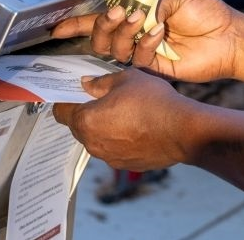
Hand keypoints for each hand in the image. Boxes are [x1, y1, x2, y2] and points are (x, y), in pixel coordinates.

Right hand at [51, 0, 238, 82]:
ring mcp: (143, 51)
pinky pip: (136, 59)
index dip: (77, 23)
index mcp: (138, 12)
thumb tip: (133, 10)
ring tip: (141, 19)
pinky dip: (144, 44)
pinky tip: (159, 33)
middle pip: (101, 36)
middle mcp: (136, 33)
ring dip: (122, 32)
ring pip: (113, 49)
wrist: (229, 37)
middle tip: (118, 12)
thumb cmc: (207, 12)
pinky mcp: (153, 67)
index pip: (101, 18)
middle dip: (102, 24)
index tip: (57, 27)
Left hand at [52, 69, 195, 170]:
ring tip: (124, 112)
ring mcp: (109, 157)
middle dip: (86, 112)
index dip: (66, 99)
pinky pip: (114, 149)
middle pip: (78, 126)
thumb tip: (87, 84)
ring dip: (103, 126)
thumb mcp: (125, 79)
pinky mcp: (125, 164)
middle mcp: (93, 143)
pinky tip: (136, 126)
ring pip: (96, 139)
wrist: (183, 130)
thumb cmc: (154, 102)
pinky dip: (119, 139)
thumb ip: (100, 82)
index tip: (74, 92)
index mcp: (86, 121)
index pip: (60, 111)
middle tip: (103, 98)